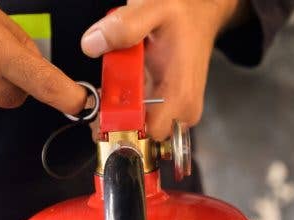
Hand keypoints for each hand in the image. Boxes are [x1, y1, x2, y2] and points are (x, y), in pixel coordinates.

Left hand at [81, 0, 243, 139]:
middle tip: (112, 81)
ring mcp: (179, 109)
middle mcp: (183, 108)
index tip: (105, 105)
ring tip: (123, 74)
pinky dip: (131, 99)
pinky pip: (145, 113)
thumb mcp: (152, 10)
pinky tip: (130, 78)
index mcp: (179, 94)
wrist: (200, 13)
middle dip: (118, 112)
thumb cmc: (183, 14)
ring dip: (124, 104)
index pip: (146, 134)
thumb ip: (124, 27)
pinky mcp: (173, 106)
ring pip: (140, 123)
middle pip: (140, 132)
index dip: (120, 123)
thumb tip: (93, 44)